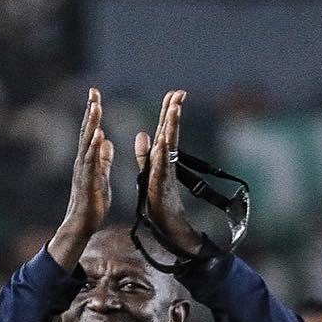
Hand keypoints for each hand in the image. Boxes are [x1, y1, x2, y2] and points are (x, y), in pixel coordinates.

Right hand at [50, 89, 114, 267]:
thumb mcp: (102, 176)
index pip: (91, 132)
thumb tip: (106, 140)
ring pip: (87, 144)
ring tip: (96, 107)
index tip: (96, 95)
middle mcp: (83, 162)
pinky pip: (91, 162)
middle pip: (87, 132)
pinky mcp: (87, 182)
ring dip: (92, 124)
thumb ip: (103, 159)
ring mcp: (83, 171)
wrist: (82, 225)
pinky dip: (95, 148)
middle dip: (91, 111)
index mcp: (88, 160)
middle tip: (94, 92)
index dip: (93, 113)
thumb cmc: (92, 203)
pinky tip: (99, 136)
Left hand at [134, 88, 202, 260]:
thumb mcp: (148, 173)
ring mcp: (165, 172)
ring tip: (175, 108)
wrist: (167, 228)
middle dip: (173, 112)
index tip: (174, 93)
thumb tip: (142, 134)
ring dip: (171, 126)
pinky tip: (163, 140)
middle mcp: (165, 162)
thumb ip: (144, 154)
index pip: (164, 130)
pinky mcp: (161, 184)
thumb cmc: (159, 204)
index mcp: (160, 158)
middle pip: (170, 132)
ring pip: (168, 145)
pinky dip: (163, 153)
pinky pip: (162, 166)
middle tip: (179, 93)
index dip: (168, 112)